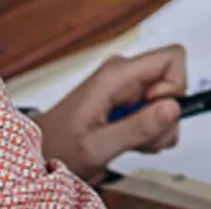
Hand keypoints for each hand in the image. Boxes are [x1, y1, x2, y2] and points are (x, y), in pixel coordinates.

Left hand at [33, 46, 186, 184]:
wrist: (36, 154)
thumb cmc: (55, 148)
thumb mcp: (96, 146)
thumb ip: (137, 128)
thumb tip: (174, 107)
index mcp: (116, 75)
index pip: (172, 57)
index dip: (174, 87)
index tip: (153, 112)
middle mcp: (124, 74)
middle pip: (173, 82)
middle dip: (165, 116)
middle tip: (139, 137)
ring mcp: (125, 86)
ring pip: (168, 100)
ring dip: (158, 128)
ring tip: (128, 142)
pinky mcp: (126, 99)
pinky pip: (157, 109)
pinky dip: (150, 130)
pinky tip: (128, 140)